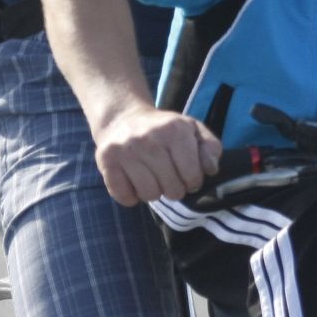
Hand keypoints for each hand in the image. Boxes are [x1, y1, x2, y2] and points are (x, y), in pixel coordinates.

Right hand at [93, 105, 222, 205]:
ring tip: (151, 176)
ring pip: (149, 195)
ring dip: (153, 192)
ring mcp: (125, 149)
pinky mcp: (106, 161)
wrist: (124, 118)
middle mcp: (149, 138)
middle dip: (174, 188)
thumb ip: (211, 148)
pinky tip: (133, 180)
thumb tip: (211, 169)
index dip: (193, 181)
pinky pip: (125, 197)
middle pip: (172, 190)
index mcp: (175, 130)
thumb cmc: (165, 130)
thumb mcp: (193, 130)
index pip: (192, 177)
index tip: (186, 174)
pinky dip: (131, 196)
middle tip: (168, 175)